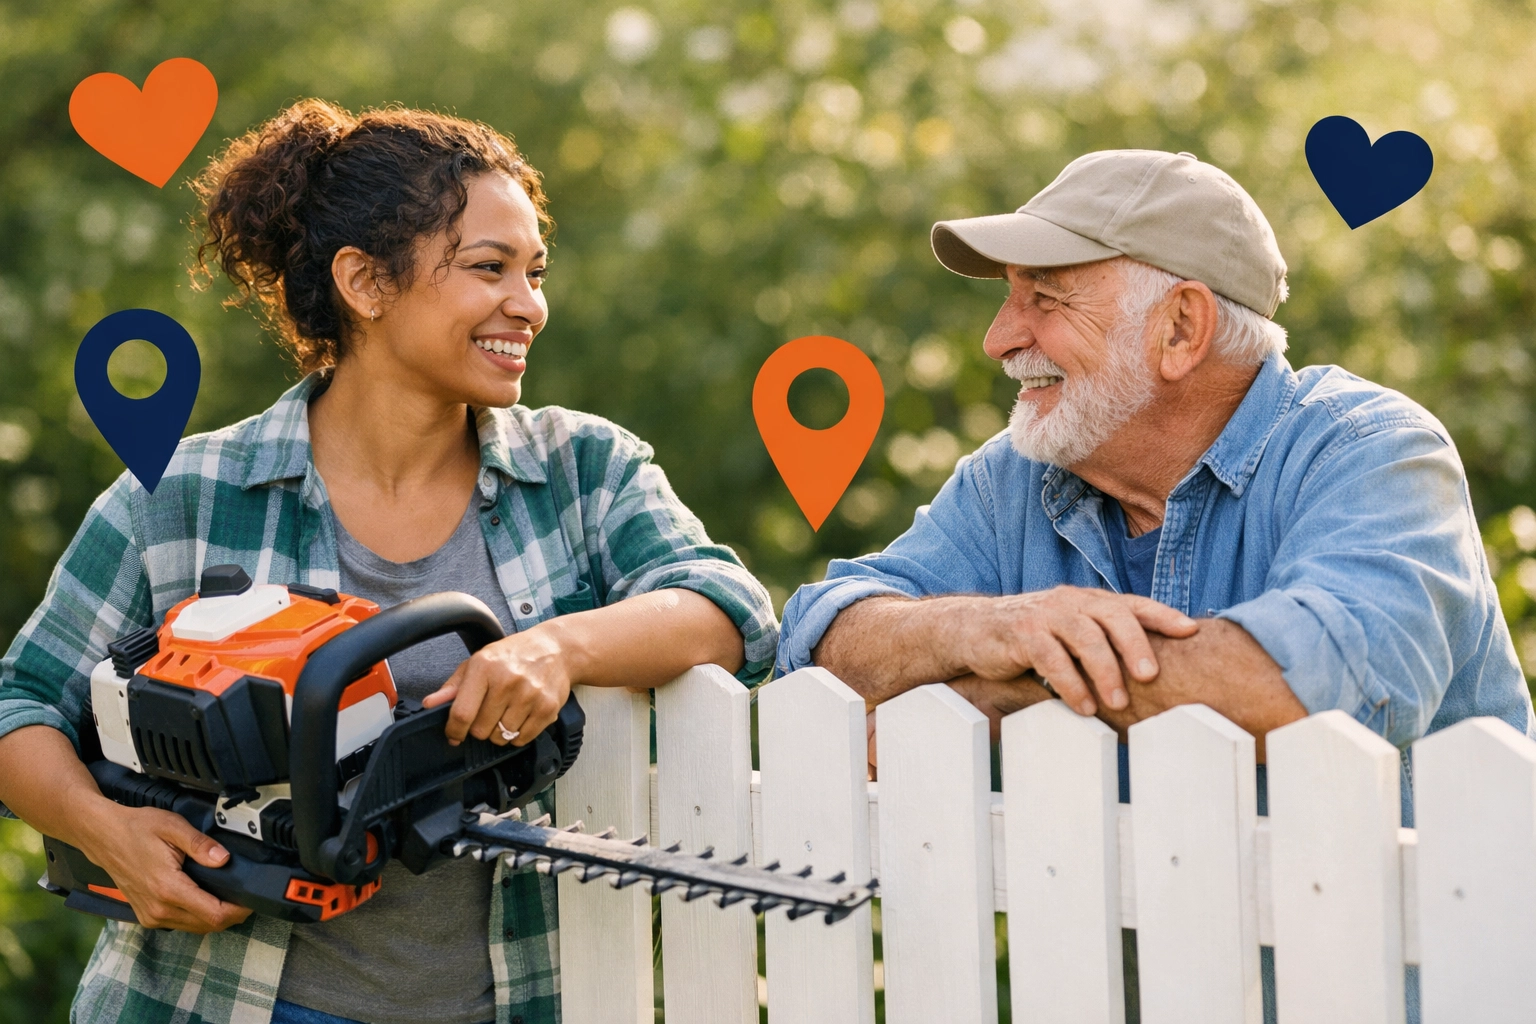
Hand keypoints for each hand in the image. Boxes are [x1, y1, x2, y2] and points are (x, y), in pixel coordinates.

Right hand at [78, 799, 251, 932]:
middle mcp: (159, 909)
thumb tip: (224, 859)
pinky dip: (197, 916)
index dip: (238, 910)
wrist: (103, 836)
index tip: (252, 900)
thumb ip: (201, 844)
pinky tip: (205, 899)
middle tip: (245, 896)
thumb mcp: (173, 826)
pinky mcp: (146, 916)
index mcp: (168, 889)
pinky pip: (180, 924)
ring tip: (229, 896)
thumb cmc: (136, 828)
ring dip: (215, 917)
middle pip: (208, 925)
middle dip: (231, 914)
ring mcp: (151, 916)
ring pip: (195, 928)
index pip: (213, 914)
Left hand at [423, 627, 572, 746]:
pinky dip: (518, 735)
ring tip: (505, 714)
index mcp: (484, 667)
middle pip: (481, 730)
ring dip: (500, 732)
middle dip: (480, 728)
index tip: (454, 734)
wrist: (555, 649)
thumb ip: (453, 686)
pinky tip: (520, 717)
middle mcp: (507, 680)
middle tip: (488, 714)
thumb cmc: (514, 655)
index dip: (454, 730)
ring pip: (502, 736)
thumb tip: (431, 704)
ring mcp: (529, 695)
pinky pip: (523, 738)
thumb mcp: (478, 662)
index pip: (462, 713)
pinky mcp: (547, 707)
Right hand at [960, 586, 1197, 717]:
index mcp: (1089, 601)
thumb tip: (1150, 674)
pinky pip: (1051, 658)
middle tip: (1151, 677)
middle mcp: (1070, 602)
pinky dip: (1070, 684)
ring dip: (1104, 671)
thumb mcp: (1070, 634)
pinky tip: (1083, 706)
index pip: (1132, 604)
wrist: (974, 630)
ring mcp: (1045, 614)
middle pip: (1112, 616)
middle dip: (1135, 646)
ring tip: (1118, 703)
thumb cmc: (1032, 638)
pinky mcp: (1021, 632)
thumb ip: (1102, 643)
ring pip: (1084, 637)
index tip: (1191, 631)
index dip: (1162, 615)